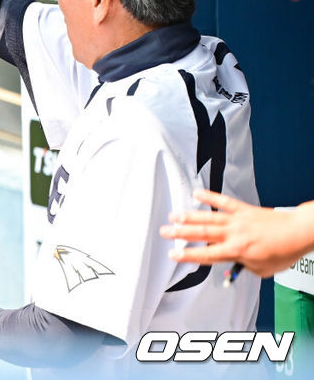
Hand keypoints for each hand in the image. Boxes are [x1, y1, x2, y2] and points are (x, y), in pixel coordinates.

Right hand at [160, 190, 313, 276]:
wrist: (299, 232)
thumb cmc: (284, 252)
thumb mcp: (262, 270)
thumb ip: (243, 267)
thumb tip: (232, 265)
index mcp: (237, 252)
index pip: (207, 255)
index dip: (188, 255)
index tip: (173, 254)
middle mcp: (234, 235)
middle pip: (202, 234)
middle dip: (180, 233)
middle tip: (165, 232)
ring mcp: (237, 220)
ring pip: (208, 218)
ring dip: (189, 217)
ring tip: (173, 216)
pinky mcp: (243, 209)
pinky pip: (223, 202)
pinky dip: (210, 197)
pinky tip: (197, 193)